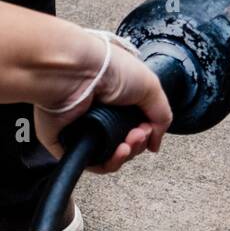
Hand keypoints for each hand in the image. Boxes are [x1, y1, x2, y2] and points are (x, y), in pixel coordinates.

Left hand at [35, 33, 172, 172]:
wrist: (76, 72)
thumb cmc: (108, 68)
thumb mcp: (151, 86)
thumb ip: (162, 115)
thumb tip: (156, 142)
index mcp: (120, 97)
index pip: (138, 124)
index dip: (148, 130)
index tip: (148, 128)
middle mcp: (102, 112)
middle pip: (127, 141)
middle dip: (138, 142)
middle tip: (138, 134)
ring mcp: (85, 128)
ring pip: (110, 155)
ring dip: (126, 154)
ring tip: (128, 144)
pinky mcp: (67, 142)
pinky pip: (91, 162)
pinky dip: (108, 163)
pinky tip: (119, 153)